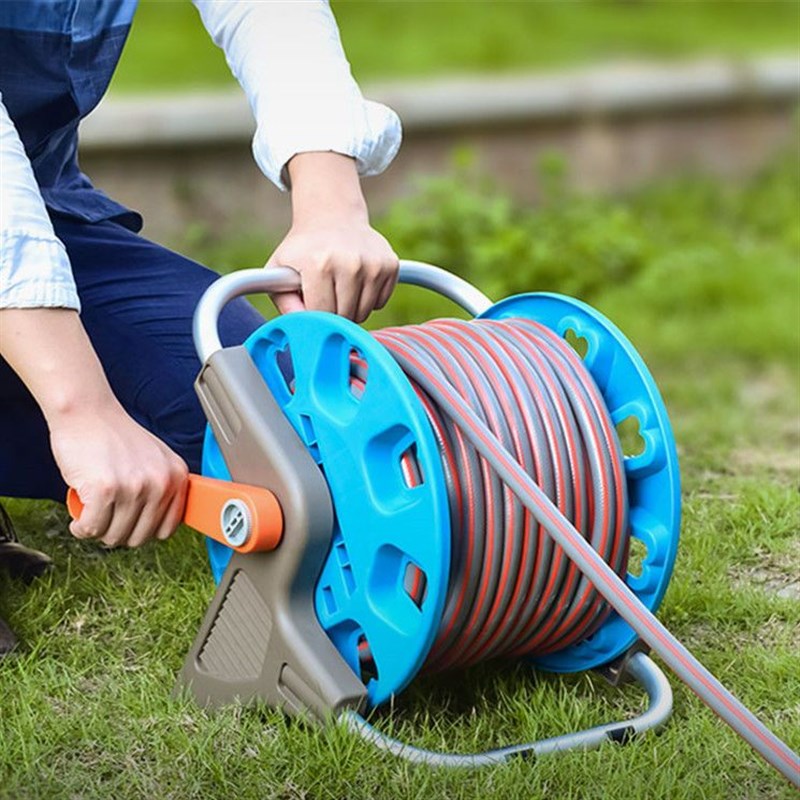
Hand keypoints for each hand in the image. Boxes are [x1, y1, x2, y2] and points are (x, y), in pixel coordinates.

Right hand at [51, 403, 188, 547]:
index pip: (167, 528)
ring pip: (114, 536)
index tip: (130, 527)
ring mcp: (134, 487)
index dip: (144, 531)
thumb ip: (162, 487)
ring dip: (98, 530)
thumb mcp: (155, 459)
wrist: (87, 412)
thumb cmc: (114, 435)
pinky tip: (79, 518)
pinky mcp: (106, 489)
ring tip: (91, 514)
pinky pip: (92, 528)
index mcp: (176, 475)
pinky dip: (81, 528)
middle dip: (118, 533)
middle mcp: (160, 482)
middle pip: (139, 537)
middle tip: (105, 519)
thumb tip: (160, 523)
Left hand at [266, 152, 398, 322]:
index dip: (314, 314)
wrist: (332, 216)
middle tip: (324, 293)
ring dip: (351, 308)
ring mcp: (373, 264)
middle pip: (344, 316)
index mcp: (320, 264)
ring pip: (364, 313)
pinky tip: (356, 281)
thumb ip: (284, 301)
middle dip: (333, 313)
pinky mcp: (390, 265)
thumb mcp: (279, 268)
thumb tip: (303, 327)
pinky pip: (379, 303)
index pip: (321, 314)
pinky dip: (368, 299)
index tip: (309, 303)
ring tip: (339, 287)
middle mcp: (350, 263)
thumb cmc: (303, 248)